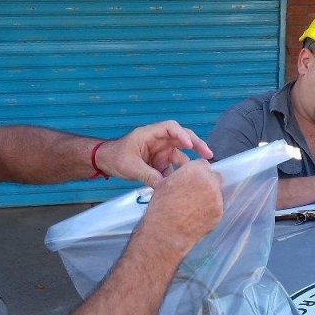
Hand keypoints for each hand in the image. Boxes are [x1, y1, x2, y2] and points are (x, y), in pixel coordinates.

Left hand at [96, 120, 212, 187]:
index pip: (170, 128)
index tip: (189, 144)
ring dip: (189, 166)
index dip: (182, 134)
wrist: (106, 162)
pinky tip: (186, 185)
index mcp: (150, 134)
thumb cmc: (115, 157)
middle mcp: (159, 141)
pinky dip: (179, 176)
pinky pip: (174, 169)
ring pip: (180, 156)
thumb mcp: (131, 166)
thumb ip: (148, 175)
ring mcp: (161, 152)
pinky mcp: (161, 163)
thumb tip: (165, 187)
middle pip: (182, 139)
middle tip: (208, 155)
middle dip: (196, 146)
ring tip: (200, 176)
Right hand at [140, 159, 222, 254]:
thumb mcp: (165, 183)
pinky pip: (217, 207)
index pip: (203, 164)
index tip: (194, 179)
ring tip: (194, 207)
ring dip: (209, 196)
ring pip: (217, 193)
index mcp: (195, 171)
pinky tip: (197, 215)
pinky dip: (210, 210)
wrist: (166, 231)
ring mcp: (216, 198)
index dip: (197, 172)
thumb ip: (181, 175)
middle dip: (207, 182)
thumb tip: (185, 176)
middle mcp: (209, 182)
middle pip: (214, 177)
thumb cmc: (162, 209)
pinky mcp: (219, 213)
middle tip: (196, 192)